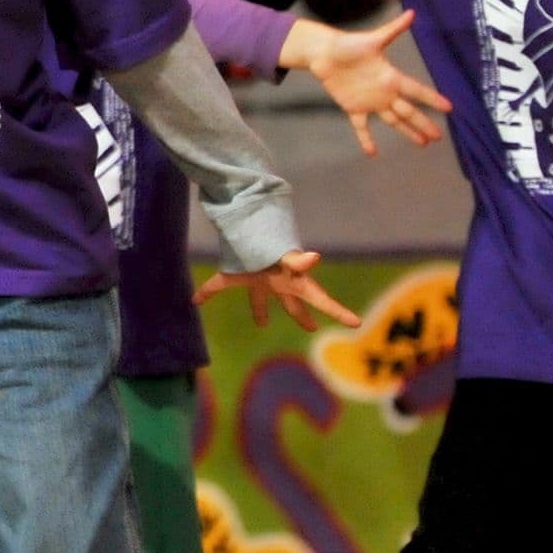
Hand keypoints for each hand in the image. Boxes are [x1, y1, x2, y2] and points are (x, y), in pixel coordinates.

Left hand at [194, 248, 360, 330]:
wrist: (246, 224)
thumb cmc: (268, 245)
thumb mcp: (285, 255)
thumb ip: (298, 260)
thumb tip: (314, 257)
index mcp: (293, 282)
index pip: (320, 300)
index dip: (338, 312)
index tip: (357, 323)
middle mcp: (277, 283)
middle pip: (292, 304)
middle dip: (300, 316)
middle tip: (311, 327)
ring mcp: (257, 279)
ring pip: (259, 299)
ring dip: (261, 311)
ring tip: (263, 324)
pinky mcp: (233, 275)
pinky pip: (217, 285)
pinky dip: (206, 291)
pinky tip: (195, 300)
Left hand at [283, 8, 451, 153]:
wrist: (324, 53)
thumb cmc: (349, 45)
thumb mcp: (372, 39)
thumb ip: (393, 29)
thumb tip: (412, 13)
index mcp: (391, 77)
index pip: (417, 90)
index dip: (432, 99)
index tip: (450, 109)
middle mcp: (385, 92)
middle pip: (408, 111)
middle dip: (423, 124)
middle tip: (439, 137)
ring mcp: (370, 101)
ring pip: (392, 120)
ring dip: (406, 132)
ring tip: (422, 144)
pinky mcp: (353, 107)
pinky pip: (361, 126)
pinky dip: (366, 139)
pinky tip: (372, 152)